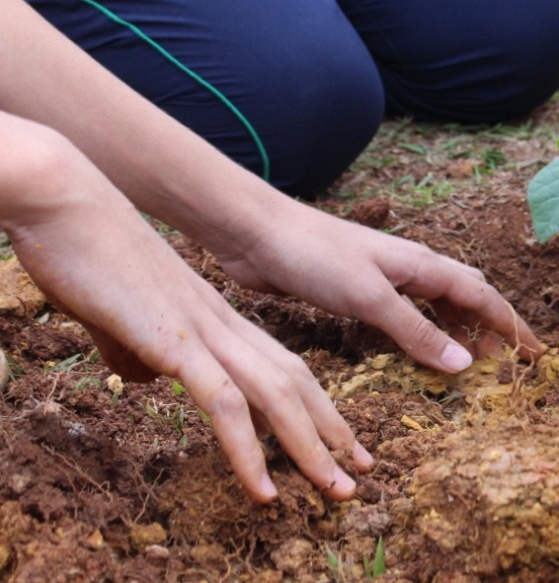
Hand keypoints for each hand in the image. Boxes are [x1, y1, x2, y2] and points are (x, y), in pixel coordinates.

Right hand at [1, 119, 368, 502]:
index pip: (283, 364)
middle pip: (296, 382)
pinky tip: (262, 489)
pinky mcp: (175, 341)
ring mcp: (203, 332)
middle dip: (332, 432)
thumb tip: (144, 377)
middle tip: (359, 475)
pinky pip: (223, 406)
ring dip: (309, 449)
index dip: (315, 404)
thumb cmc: (84, 253)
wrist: (65, 201)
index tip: (339, 440)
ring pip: (277, 397)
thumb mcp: (120, 312)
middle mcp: (223, 323)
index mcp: (216, 316)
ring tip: (334, 491)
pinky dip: (248, 451)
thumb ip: (138, 347)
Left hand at [212, 199, 542, 371]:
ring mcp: (384, 278)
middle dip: (491, 327)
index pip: (482, 296)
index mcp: (422, 264)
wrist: (257, 233)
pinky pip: (406, 315)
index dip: (510, 325)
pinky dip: (423, 333)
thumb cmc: (315, 256)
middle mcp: (409, 269)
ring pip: (437, 305)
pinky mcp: (357, 292)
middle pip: (466, 297)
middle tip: (506, 363)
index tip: (535, 354)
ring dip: (458, 331)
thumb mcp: (371, 298)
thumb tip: (466, 365)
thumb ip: (417, 331)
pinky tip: (418, 350)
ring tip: (470, 363)